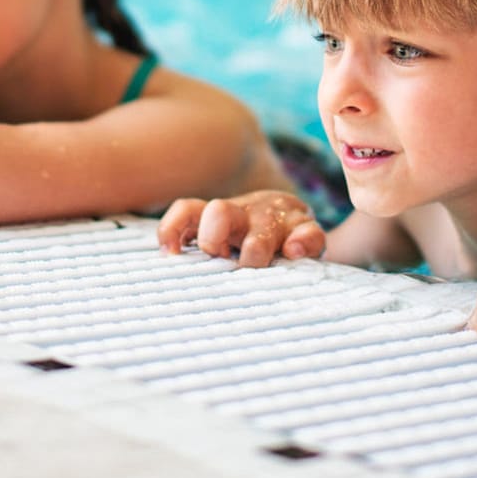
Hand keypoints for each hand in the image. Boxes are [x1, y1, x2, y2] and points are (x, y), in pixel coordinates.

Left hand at [157, 191, 324, 267]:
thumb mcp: (219, 242)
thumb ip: (193, 249)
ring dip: (255, 250)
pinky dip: (302, 243)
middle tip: (218, 259)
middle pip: (219, 212)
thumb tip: (168, 258)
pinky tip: (293, 253)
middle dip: (212, 237)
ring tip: (253, 265)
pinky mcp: (306, 230)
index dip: (173, 228)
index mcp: (217, 218)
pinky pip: (309, 234)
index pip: (187, 211)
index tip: (170, 254)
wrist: (296, 224)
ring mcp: (276, 221)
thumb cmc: (247, 241)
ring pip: (262, 230)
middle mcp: (244, 214)